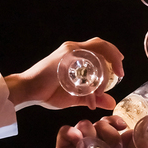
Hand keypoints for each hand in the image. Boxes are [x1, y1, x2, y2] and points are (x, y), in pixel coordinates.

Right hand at [6, 38, 125, 110]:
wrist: (27, 91)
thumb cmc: (47, 92)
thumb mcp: (76, 96)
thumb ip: (93, 97)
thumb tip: (111, 103)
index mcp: (76, 53)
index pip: (99, 46)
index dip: (112, 53)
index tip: (120, 68)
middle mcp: (73, 48)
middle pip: (101, 44)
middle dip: (114, 58)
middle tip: (120, 73)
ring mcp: (69, 52)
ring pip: (95, 54)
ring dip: (104, 72)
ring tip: (102, 90)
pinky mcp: (65, 58)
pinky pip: (85, 65)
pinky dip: (93, 79)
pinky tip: (93, 91)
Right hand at [54, 117, 129, 147]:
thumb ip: (125, 147)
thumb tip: (132, 132)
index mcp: (107, 139)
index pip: (111, 122)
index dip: (116, 121)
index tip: (122, 126)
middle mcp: (92, 136)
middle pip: (100, 122)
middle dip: (109, 132)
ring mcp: (77, 139)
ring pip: (84, 123)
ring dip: (91, 134)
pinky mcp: (63, 144)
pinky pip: (66, 130)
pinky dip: (73, 134)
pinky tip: (79, 143)